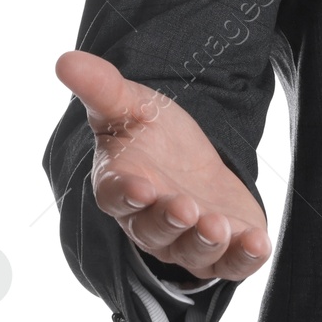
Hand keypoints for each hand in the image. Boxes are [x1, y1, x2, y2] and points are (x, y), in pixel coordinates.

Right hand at [55, 50, 270, 282]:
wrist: (189, 157)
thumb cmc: (150, 134)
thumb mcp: (129, 104)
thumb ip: (101, 87)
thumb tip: (65, 59)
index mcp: (122, 186)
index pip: (117, 196)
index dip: (127, 194)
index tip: (139, 187)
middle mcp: (151, 221)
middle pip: (155, 230)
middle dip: (170, 221)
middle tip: (185, 207)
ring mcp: (187, 239)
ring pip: (191, 251)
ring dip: (204, 242)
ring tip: (218, 227)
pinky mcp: (224, 246)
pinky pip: (232, 263)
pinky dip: (244, 258)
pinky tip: (257, 244)